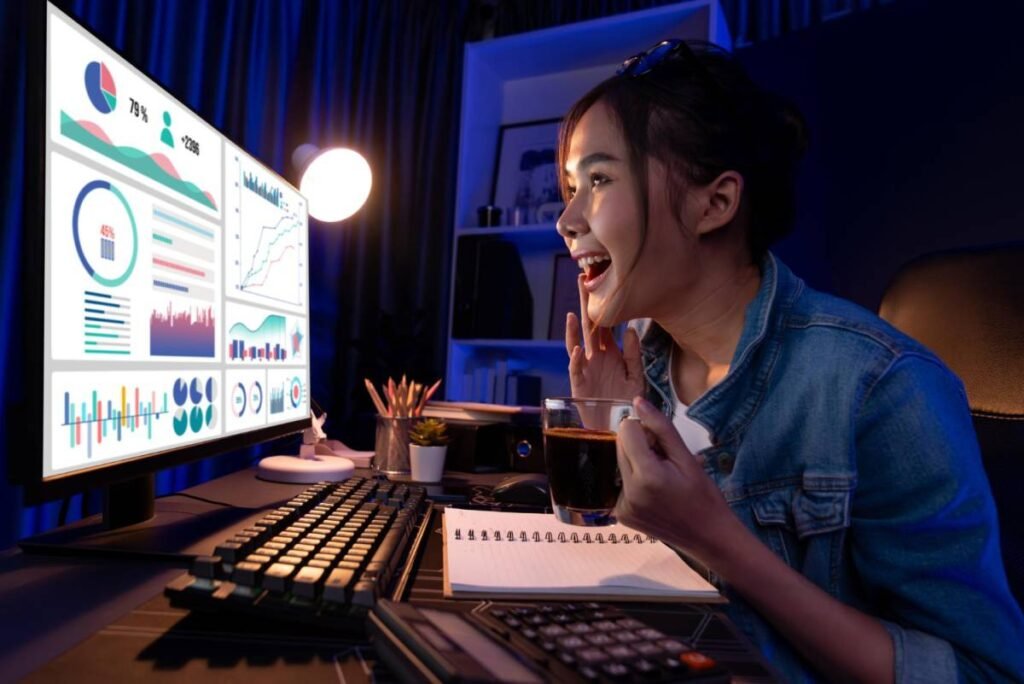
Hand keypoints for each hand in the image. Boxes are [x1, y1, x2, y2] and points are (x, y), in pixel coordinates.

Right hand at [566, 274, 644, 399]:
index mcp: (612, 352)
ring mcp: (586, 369)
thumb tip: (631, 331)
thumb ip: (634, 355)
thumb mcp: (636, 379)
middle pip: (589, 326)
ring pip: (577, 343)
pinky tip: (578, 349)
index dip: (604, 304)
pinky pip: (576, 369)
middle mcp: (597, 357)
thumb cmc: (627, 404)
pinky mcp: (579, 384)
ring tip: (573, 313)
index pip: (607, 323)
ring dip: (574, 329)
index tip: (604, 281)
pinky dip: (576, 359)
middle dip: (585, 304)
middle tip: (582, 280)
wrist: (618, 428)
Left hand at [614, 396, 741, 561]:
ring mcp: (623, 507)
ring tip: (661, 480)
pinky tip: (654, 495)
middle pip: (620, 447)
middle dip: (639, 447)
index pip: (627, 430)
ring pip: (619, 465)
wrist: (709, 537)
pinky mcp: (621, 517)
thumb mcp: (686, 458)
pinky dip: (634, 483)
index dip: (644, 430)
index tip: (662, 444)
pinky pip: (620, 486)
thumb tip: (637, 402)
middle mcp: (629, 492)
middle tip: (664, 463)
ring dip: (636, 464)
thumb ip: (661, 428)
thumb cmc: (703, 495)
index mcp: (647, 475)